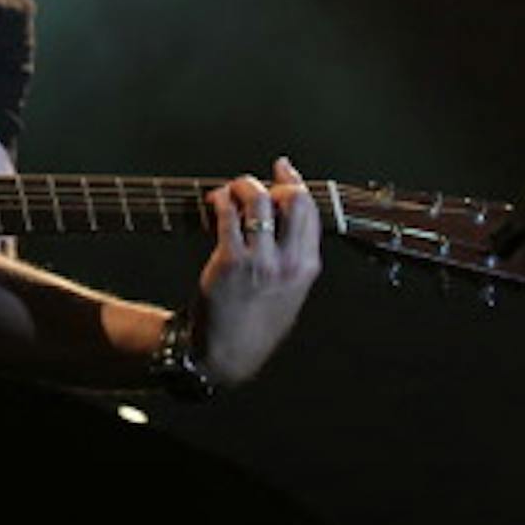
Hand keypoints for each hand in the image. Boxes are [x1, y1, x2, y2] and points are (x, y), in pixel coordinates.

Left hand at [192, 157, 321, 386]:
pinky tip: (214, 202)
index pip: (310, 209)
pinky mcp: (229, 261)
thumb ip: (293, 256)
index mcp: (307, 267)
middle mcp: (288, 262)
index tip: (283, 169)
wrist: (226, 355)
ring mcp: (260, 261)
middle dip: (272, 181)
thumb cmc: (254, 322)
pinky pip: (227, 214)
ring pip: (258, 199)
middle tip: (253, 184)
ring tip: (229, 191)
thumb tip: (285, 210)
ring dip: (241, 185)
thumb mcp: (289, 293)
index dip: (294, 182)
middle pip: (292, 198)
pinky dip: (220, 199)